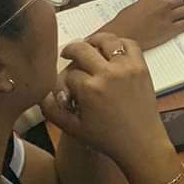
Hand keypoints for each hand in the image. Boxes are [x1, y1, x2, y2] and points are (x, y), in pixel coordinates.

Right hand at [42, 33, 167, 170]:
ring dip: (93, 41)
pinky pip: (129, 44)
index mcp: (89, 89)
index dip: (65, 79)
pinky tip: (111, 50)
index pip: (69, 73)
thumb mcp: (74, 129)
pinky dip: (119, 42)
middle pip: (82, 48)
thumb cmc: (107, 138)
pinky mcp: (141, 66)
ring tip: (88, 46)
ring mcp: (126, 67)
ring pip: (106, 40)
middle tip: (67, 54)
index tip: (68, 85)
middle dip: (71, 50)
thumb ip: (53, 111)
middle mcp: (107, 74)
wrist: (141, 143)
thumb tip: (43, 93)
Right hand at [104, 0, 183, 49]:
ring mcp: (168, 16)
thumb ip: (148, 3)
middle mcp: (163, 4)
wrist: (122, 34)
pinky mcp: (170, 29)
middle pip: (181, 1)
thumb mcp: (136, 5)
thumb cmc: (124, 21)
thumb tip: (153, 7)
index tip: (176, 4)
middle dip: (183, 6)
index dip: (175, 1)